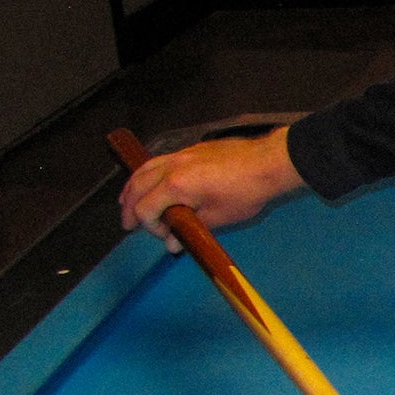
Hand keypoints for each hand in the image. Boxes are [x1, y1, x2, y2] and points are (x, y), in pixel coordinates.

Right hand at [119, 127, 303, 250]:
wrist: (267, 163)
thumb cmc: (245, 193)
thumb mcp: (218, 218)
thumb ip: (190, 230)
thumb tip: (172, 244)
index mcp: (175, 185)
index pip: (146, 209)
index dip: (151, 227)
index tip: (166, 237)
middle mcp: (171, 167)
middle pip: (137, 187)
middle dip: (130, 208)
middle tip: (127, 225)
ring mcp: (179, 155)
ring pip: (144, 170)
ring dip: (132, 188)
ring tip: (126, 202)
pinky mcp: (189, 150)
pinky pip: (157, 162)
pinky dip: (147, 174)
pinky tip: (151, 183)